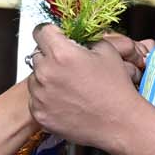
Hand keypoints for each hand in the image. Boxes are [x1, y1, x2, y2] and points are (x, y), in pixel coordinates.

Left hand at [27, 24, 144, 149]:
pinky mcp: (40, 114)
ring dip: (47, 79)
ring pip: (34, 78)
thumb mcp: (107, 51)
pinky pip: (36, 99)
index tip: (55, 38)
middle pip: (37, 55)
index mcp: (61, 54)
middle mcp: (46, 73)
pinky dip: (46, 99)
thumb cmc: (115, 89)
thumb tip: (74, 38)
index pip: (41, 31)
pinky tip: (66, 101)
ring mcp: (40, 96)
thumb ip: (85, 39)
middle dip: (50, 57)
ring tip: (69, 87)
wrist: (120, 123)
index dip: (50, 33)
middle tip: (68, 67)